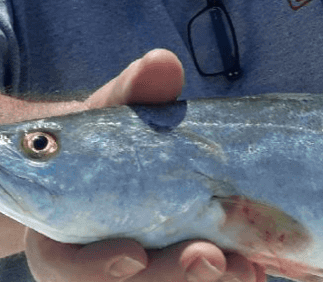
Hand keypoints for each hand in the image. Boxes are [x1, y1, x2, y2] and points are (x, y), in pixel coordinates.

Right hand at [25, 50, 264, 281]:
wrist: (120, 170)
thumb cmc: (109, 142)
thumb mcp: (113, 114)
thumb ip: (134, 93)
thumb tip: (160, 62)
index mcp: (60, 243)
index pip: (68, 269)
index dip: (98, 269)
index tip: (134, 256)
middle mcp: (95, 273)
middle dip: (172, 278)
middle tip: (212, 260)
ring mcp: (137, 281)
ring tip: (250, 267)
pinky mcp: (175, 277)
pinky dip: (232, 277)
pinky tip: (262, 265)